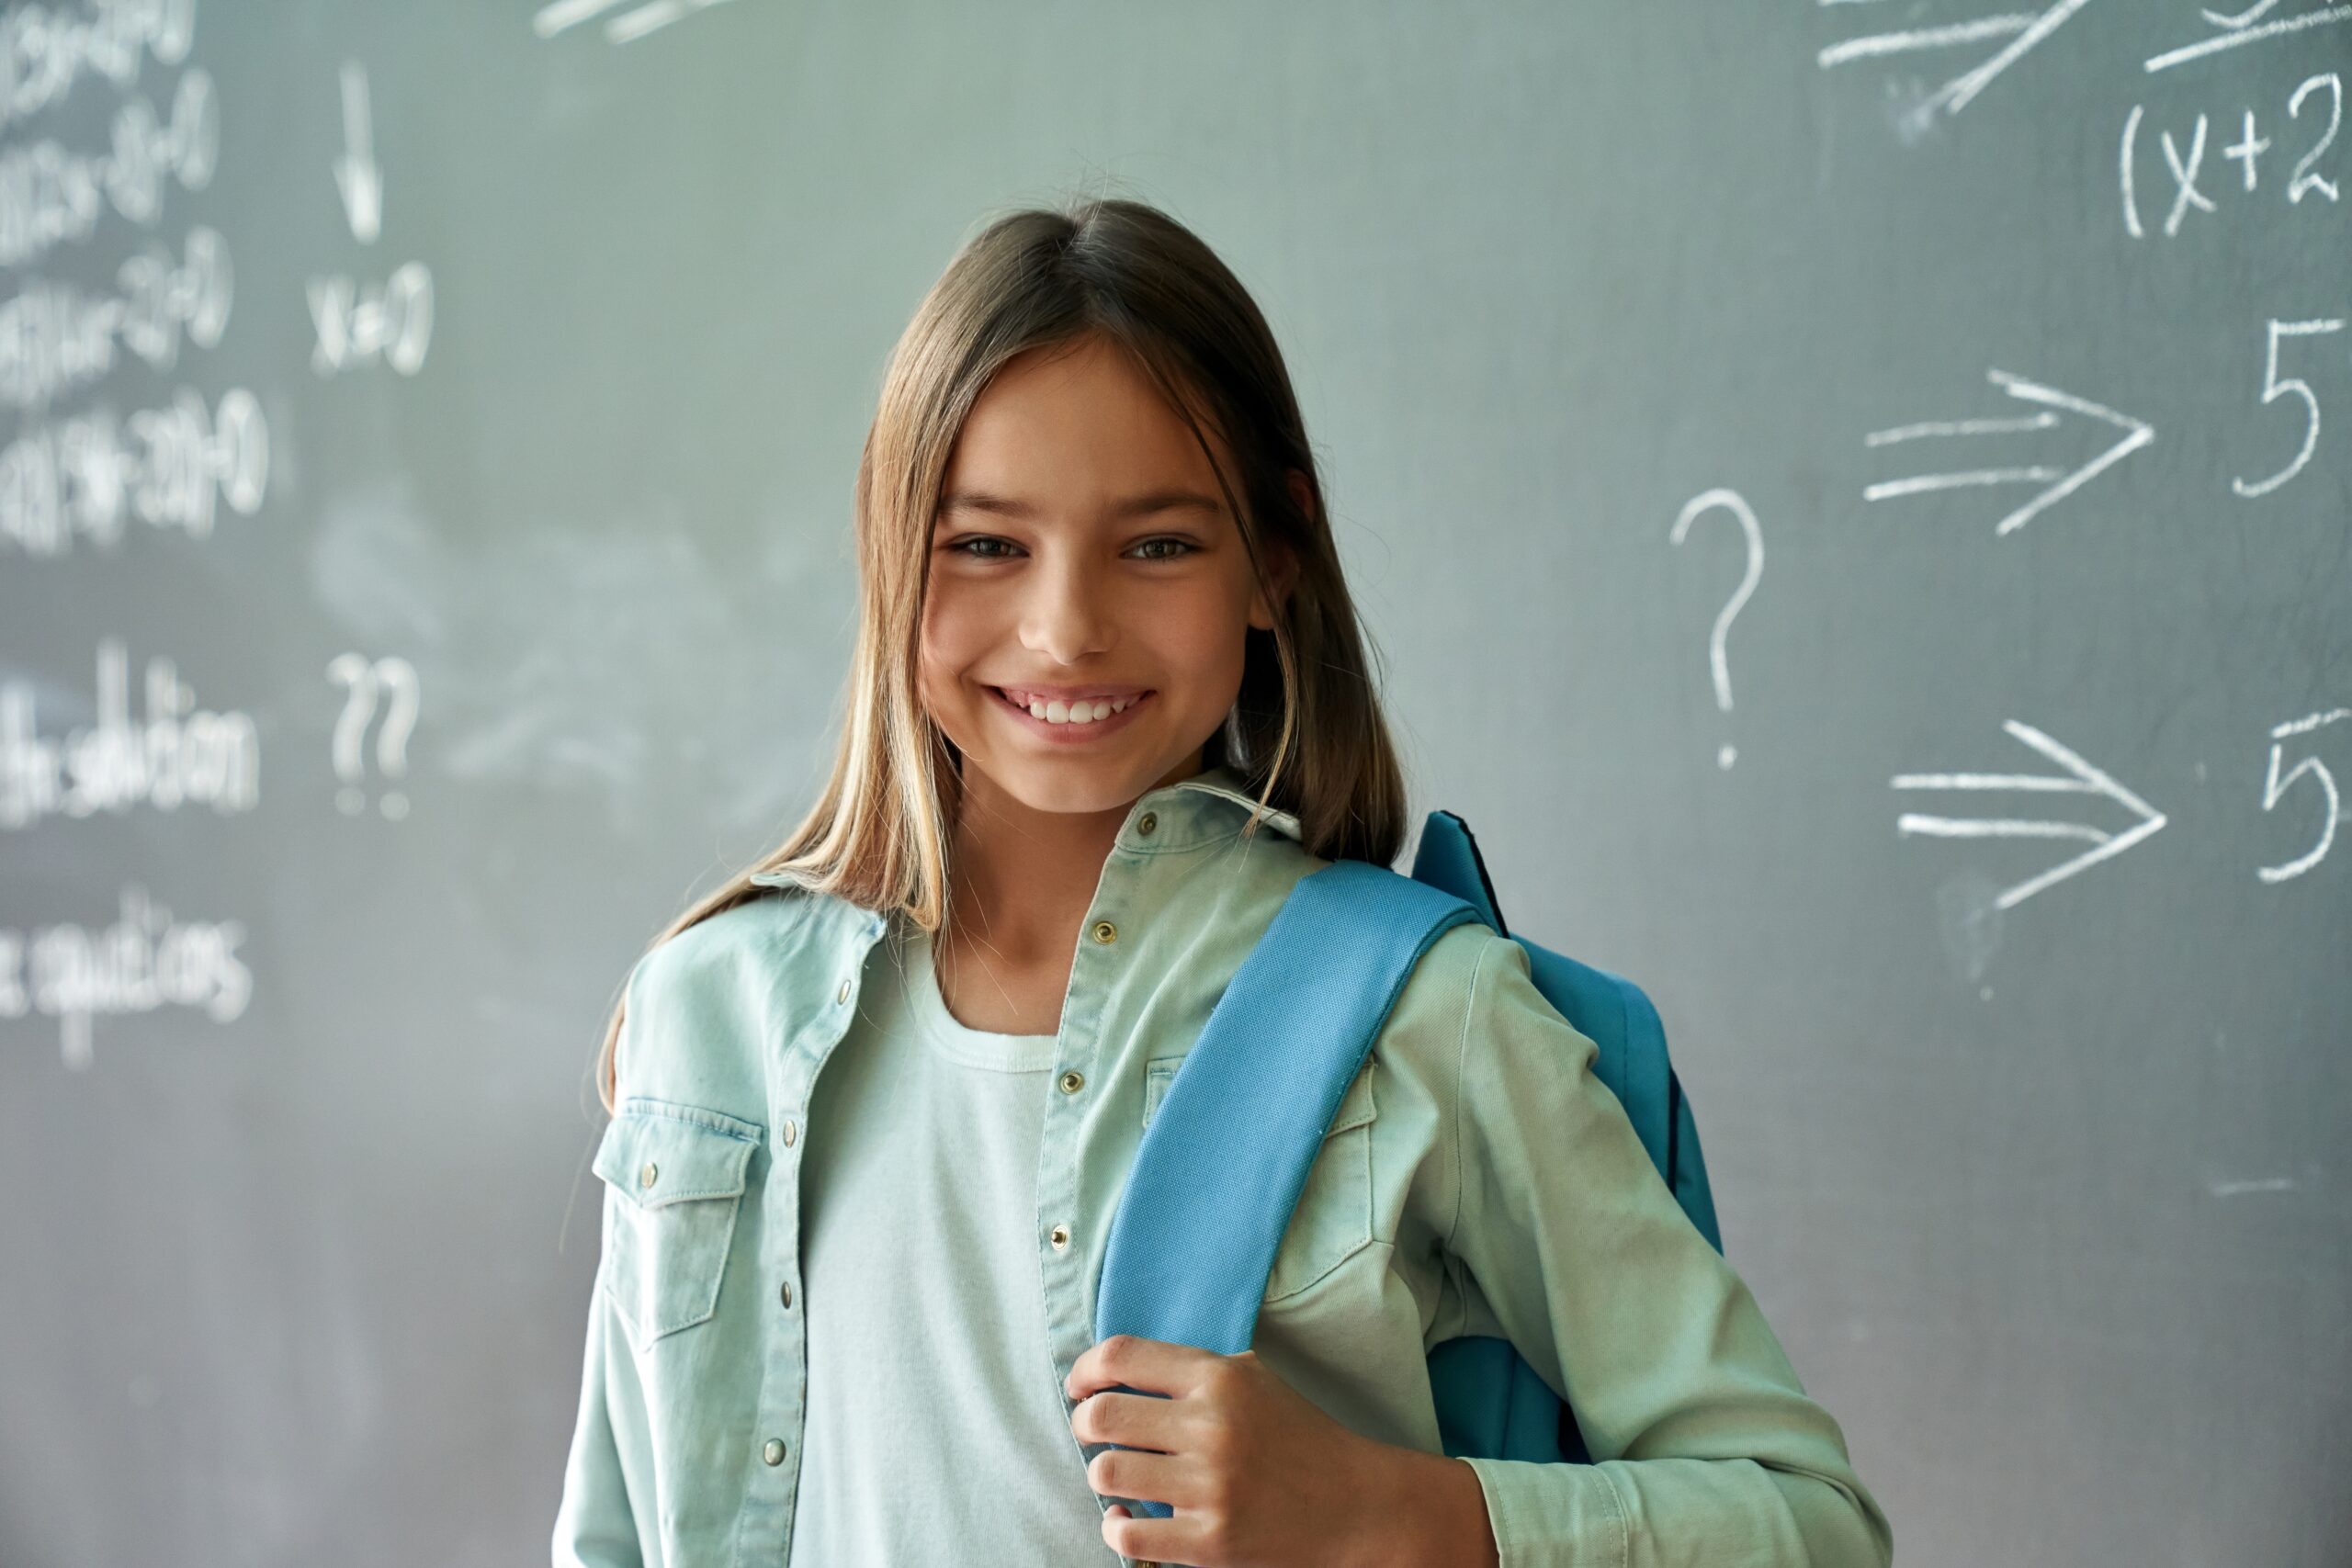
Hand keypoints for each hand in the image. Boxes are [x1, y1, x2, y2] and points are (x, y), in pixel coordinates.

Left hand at [1065, 1333, 1419, 1566]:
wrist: (1358, 1506)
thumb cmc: (1299, 1437)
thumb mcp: (1254, 1380)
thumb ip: (1192, 1370)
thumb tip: (1114, 1370)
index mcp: (1220, 1378)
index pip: (1121, 1356)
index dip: (1084, 1370)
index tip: (1079, 1387)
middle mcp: (1212, 1426)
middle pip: (1101, 1415)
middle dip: (1083, 1425)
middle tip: (1092, 1435)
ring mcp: (1211, 1487)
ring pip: (1106, 1473)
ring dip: (1103, 1476)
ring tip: (1120, 1478)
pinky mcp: (1211, 1542)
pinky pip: (1127, 1535)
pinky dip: (1116, 1528)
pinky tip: (1128, 1519)